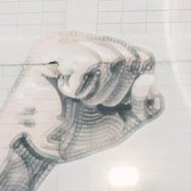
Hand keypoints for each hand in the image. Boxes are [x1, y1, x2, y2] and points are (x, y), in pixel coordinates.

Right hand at [0, 33, 163, 162]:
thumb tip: (150, 80)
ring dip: (99, 92)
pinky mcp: (50, 47)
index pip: (145, 57)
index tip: (114, 105)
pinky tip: (63, 91)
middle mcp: (89, 43)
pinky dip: (82, 87)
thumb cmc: (78, 134)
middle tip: (91, 104)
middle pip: (131, 56)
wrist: (40, 149)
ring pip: (113, 58)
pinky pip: (89, 61)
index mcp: (107, 55)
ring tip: (77, 99)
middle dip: (118, 93)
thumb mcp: (124, 123)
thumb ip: (147, 106)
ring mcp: (69, 41)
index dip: (138, 87)